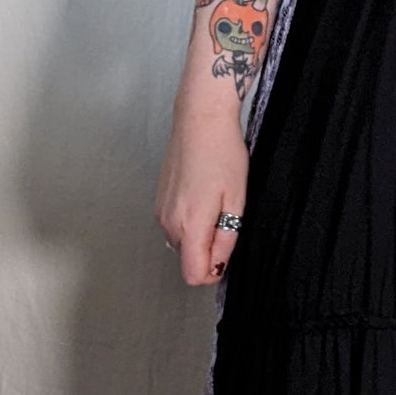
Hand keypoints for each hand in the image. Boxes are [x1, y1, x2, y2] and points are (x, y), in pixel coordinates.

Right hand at [155, 98, 248, 288]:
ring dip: (200, 233)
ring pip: (182, 242)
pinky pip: (175, 225)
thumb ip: (226, 238)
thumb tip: (219, 265)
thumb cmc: (221, 153)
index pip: (193, 275)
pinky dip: (191, 220)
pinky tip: (203, 194)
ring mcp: (160, 211)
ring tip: (215, 202)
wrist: (199, 119)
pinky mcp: (159, 200)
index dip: (214, 271)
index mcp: (189, 225)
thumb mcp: (236, 200)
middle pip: (188, 259)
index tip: (228, 253)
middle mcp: (168, 222)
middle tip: (227, 217)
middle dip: (209, 249)